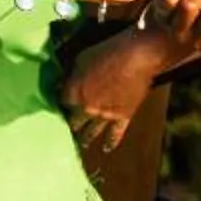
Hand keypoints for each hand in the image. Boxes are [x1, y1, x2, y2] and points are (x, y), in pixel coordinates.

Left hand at [60, 38, 163, 158]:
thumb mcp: (82, 58)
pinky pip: (115, 133)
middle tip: (70, 126)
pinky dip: (110, 142)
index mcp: (73, 92)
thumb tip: (69, 80)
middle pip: (74, 120)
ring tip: (83, 143)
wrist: (137, 56)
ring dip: (86, 138)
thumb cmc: (109, 52)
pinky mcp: (123, 116)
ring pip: (91, 131)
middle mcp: (85, 108)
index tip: (65, 102)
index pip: (63, 102)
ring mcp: (105, 115)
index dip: (65, 101)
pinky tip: (106, 148)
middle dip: (72, 122)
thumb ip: (73, 74)